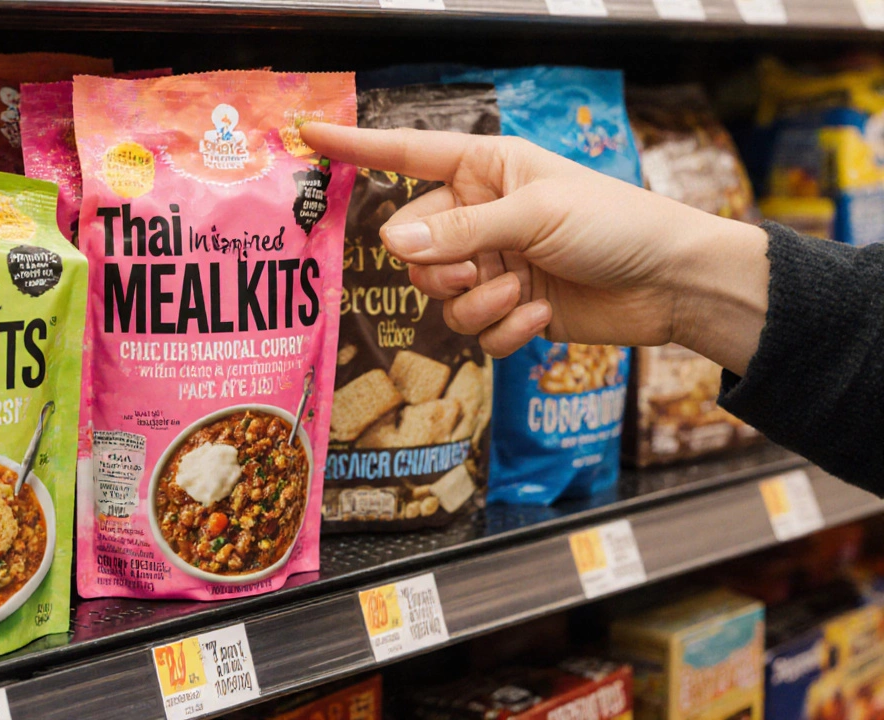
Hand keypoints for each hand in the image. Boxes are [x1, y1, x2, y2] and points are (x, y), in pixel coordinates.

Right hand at [300, 123, 769, 374]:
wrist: (672, 283)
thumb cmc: (616, 224)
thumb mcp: (536, 215)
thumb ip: (461, 230)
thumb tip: (394, 243)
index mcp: (483, 169)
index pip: (406, 153)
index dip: (357, 146)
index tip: (309, 134)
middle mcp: (479, 215)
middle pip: (413, 247)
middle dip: (441, 269)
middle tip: (481, 271)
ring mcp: (492, 264)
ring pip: (439, 296)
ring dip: (477, 305)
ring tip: (522, 294)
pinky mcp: (508, 308)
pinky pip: (472, 330)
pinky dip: (504, 330)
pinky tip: (541, 318)